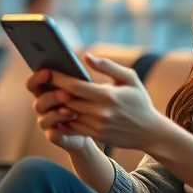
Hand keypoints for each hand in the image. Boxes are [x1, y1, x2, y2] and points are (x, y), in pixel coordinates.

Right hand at [27, 69, 90, 152]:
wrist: (94, 128)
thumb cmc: (89, 101)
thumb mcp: (88, 86)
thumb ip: (83, 74)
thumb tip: (87, 56)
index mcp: (46, 91)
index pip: (34, 83)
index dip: (37, 77)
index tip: (48, 72)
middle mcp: (43, 106)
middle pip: (39, 100)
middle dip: (52, 96)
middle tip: (67, 94)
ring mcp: (47, 122)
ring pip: (45, 118)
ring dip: (58, 113)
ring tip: (73, 111)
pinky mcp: (54, 135)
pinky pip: (52, 133)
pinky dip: (60, 128)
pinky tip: (70, 124)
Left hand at [47, 53, 165, 150]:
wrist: (150, 132)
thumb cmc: (139, 100)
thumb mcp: (130, 78)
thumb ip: (107, 66)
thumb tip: (86, 56)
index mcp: (108, 96)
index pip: (75, 86)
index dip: (59, 78)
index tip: (47, 70)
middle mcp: (101, 113)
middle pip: (67, 100)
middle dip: (54, 90)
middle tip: (43, 80)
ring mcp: (97, 126)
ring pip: (68, 114)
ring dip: (57, 104)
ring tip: (49, 93)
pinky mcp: (96, 136)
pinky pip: (74, 125)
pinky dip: (65, 116)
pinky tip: (60, 107)